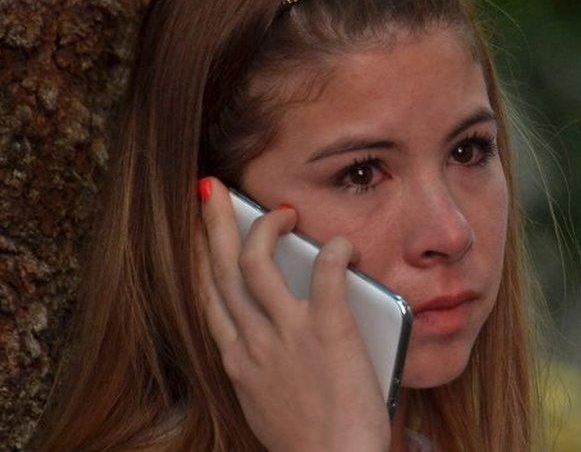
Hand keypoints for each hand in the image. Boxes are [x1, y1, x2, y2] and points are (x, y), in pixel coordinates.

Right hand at [194, 177, 389, 451]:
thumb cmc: (310, 444)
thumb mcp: (269, 402)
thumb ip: (268, 364)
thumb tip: (278, 336)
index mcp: (237, 362)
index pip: (209, 297)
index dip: (202, 258)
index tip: (202, 233)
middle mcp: (252, 343)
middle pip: (222, 270)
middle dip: (214, 223)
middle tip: (212, 190)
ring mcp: (287, 335)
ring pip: (257, 263)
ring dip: (266, 227)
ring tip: (284, 211)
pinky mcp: (329, 332)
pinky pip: (325, 274)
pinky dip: (333, 250)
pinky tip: (341, 243)